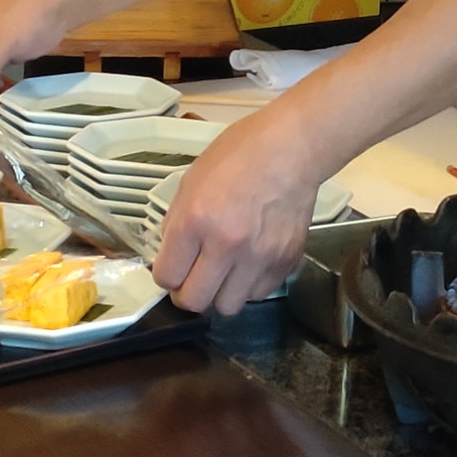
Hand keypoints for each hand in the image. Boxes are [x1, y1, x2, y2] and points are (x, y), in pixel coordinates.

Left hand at [151, 113, 319, 315]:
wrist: (291, 149)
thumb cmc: (239, 156)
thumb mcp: (192, 182)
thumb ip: (178, 224)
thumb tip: (172, 257)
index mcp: (196, 221)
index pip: (167, 277)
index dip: (166, 275)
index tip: (173, 269)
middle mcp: (227, 245)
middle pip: (195, 302)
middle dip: (188, 293)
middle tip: (193, 278)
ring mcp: (259, 257)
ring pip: (228, 306)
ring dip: (221, 292)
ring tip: (225, 270)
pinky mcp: (285, 262)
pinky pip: (258, 294)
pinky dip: (249, 285)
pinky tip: (249, 261)